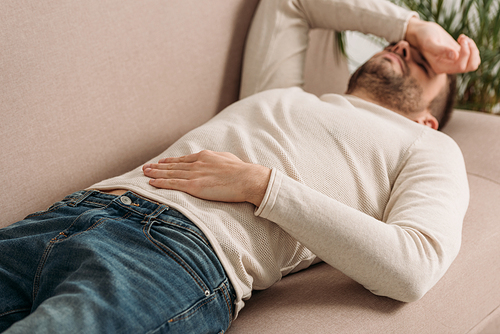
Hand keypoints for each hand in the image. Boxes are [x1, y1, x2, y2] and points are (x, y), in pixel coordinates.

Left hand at [142, 150, 270, 205]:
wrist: (247, 178)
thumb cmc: (242, 171)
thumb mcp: (227, 160)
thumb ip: (217, 161)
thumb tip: (216, 163)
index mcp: (205, 156)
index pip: (183, 160)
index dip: (171, 161)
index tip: (162, 162)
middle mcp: (197, 163)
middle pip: (173, 165)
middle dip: (158, 166)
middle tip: (146, 166)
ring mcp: (194, 174)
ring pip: (170, 173)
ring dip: (155, 173)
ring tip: (145, 173)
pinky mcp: (194, 186)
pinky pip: (173, 184)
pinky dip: (161, 183)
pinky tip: (151, 183)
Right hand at [405, 17, 479, 73]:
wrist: (422, 32)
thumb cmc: (423, 36)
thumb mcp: (429, 42)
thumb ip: (440, 50)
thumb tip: (455, 56)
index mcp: (440, 67)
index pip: (460, 66)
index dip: (466, 53)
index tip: (462, 39)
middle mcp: (448, 67)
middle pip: (470, 66)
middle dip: (472, 51)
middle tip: (464, 39)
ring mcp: (453, 62)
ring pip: (473, 62)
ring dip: (473, 49)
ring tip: (463, 38)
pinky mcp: (458, 55)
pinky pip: (472, 57)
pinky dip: (472, 47)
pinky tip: (462, 39)